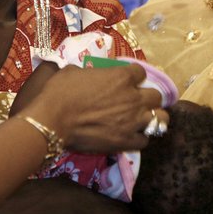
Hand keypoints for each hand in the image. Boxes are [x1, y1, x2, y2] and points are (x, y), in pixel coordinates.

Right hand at [24, 64, 166, 153]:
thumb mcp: (73, 72)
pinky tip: (130, 136)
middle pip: (156, 96)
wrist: (52, 121)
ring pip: (160, 119)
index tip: (127, 81)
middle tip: (136, 101)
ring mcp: (133, 121)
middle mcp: (133, 98)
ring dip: (152, 118)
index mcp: (122, 77)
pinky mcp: (127, 141)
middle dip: (148, 97)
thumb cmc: (60, 92)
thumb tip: (89, 75)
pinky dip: (139, 138)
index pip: (140, 72)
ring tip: (142, 120)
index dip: (134, 76)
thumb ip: (90, 73)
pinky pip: (145, 140)